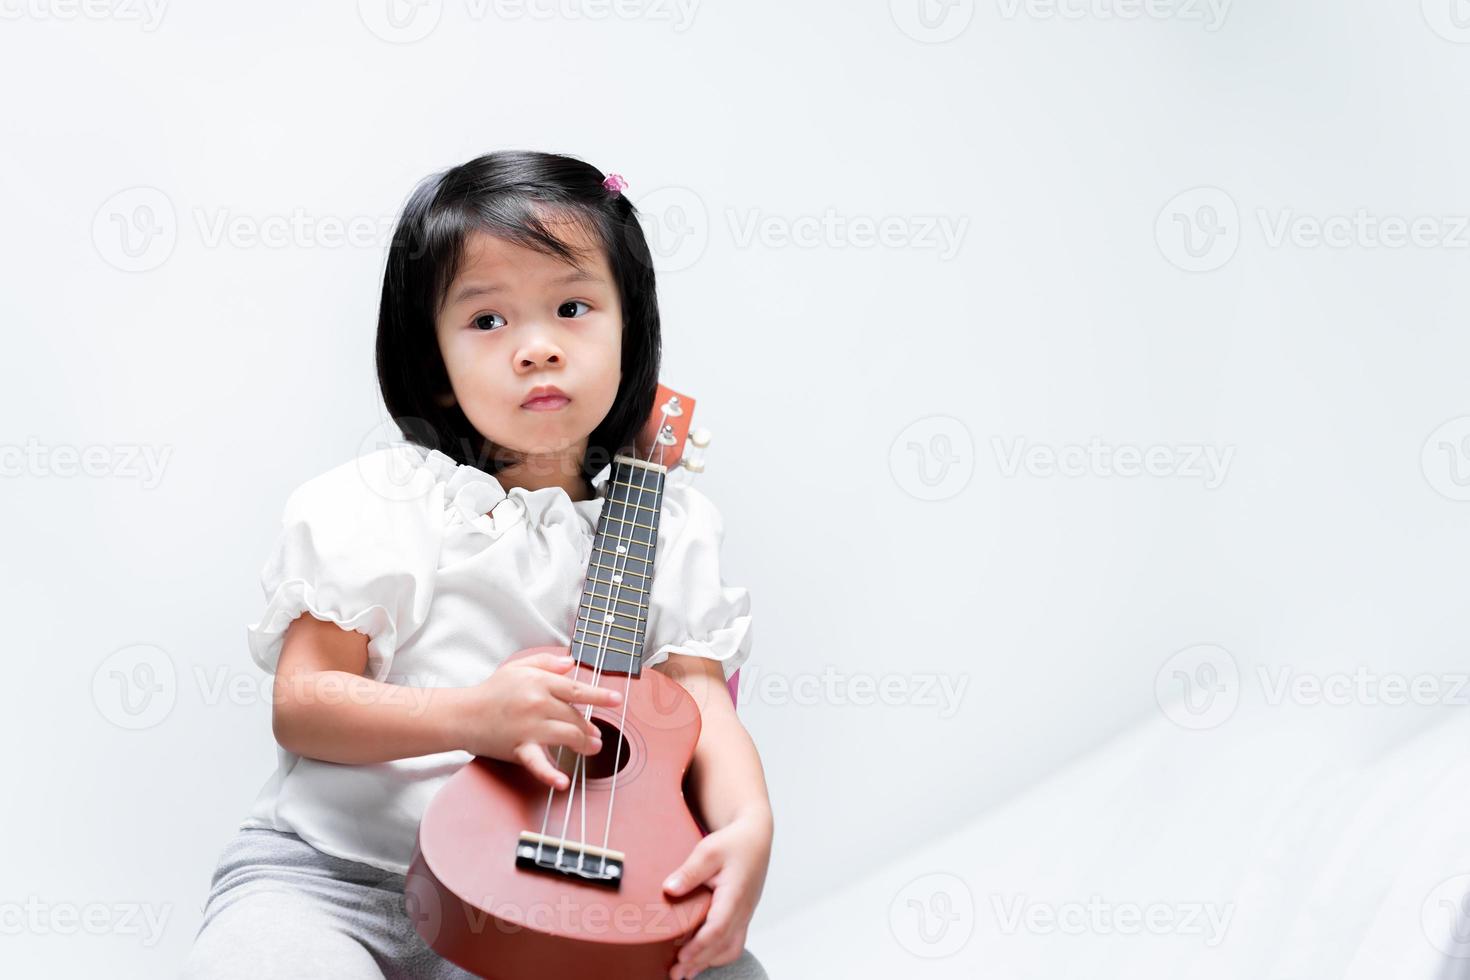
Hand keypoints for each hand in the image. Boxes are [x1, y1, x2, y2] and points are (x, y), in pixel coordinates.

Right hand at [449, 649, 622, 789]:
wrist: (463, 714)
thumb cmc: (491, 691)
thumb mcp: (518, 667)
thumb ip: (547, 662)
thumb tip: (571, 663)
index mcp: (539, 682)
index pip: (577, 690)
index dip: (600, 696)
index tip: (617, 701)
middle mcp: (537, 704)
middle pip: (575, 717)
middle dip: (590, 727)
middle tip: (597, 735)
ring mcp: (529, 727)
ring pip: (567, 736)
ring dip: (584, 744)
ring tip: (592, 747)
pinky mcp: (519, 747)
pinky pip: (538, 762)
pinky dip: (550, 774)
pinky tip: (562, 781)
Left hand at [663, 807, 772, 979]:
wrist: (755, 837)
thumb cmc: (734, 843)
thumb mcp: (708, 850)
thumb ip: (689, 871)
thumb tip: (669, 889)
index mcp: (735, 895)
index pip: (718, 928)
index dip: (699, 946)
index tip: (681, 956)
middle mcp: (742, 910)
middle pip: (722, 945)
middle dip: (698, 962)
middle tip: (675, 973)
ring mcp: (744, 914)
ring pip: (730, 948)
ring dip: (708, 961)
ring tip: (685, 971)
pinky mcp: (742, 915)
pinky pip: (732, 942)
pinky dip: (717, 954)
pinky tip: (701, 958)